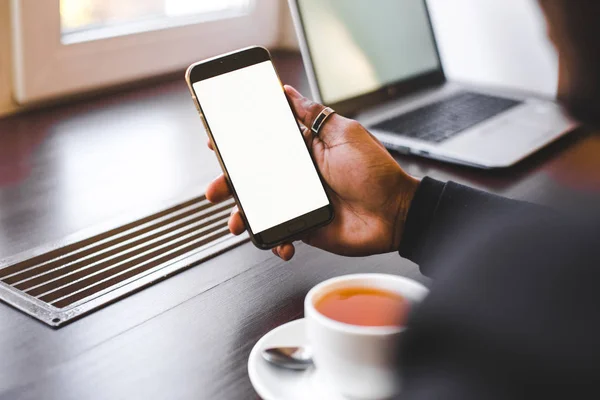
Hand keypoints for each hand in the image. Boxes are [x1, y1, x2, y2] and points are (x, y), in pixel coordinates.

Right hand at [205, 86, 419, 260]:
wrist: (396, 214)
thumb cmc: (375, 172)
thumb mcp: (344, 134)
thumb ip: (314, 115)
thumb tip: (288, 91)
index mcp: (304, 150)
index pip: (263, 144)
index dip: (239, 145)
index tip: (217, 143)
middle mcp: (298, 176)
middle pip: (254, 179)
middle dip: (229, 184)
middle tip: (215, 189)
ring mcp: (300, 203)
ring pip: (261, 209)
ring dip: (243, 217)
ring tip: (237, 223)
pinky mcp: (305, 227)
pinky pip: (280, 234)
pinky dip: (275, 241)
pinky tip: (280, 243)